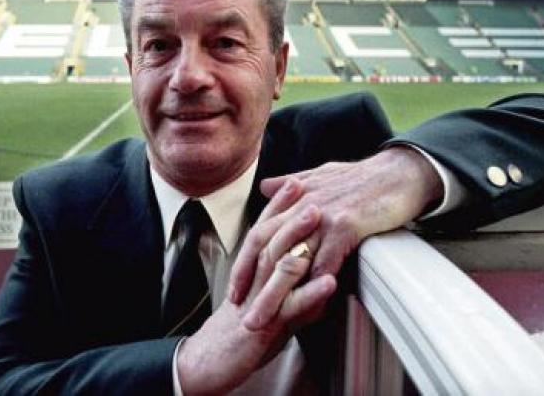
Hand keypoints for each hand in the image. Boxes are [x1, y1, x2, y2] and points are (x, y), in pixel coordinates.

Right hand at [175, 183, 336, 394]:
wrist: (214, 362)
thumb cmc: (243, 333)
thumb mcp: (268, 301)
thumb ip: (289, 284)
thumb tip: (313, 268)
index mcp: (253, 271)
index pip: (266, 231)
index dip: (280, 205)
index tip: (296, 180)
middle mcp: (255, 279)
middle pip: (271, 236)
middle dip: (290, 209)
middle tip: (309, 186)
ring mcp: (260, 300)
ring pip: (279, 262)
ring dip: (299, 237)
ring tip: (320, 218)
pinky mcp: (266, 324)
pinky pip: (291, 306)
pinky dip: (311, 293)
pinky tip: (330, 281)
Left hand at [229, 146, 441, 327]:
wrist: (400, 171)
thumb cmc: (364, 177)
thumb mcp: (320, 174)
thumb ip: (290, 184)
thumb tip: (265, 186)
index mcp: (294, 198)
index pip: (259, 232)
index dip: (244, 261)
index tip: (236, 288)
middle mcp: (302, 207)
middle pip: (266, 249)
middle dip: (251, 282)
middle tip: (241, 310)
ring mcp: (322, 216)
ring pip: (291, 260)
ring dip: (275, 294)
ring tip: (265, 319)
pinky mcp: (345, 225)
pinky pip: (325, 261)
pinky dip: (314, 286)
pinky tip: (308, 306)